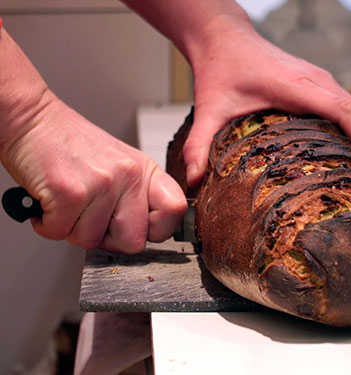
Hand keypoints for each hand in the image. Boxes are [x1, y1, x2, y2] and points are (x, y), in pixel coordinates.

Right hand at [1, 94, 185, 252]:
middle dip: (107, 239)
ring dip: (72, 229)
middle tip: (91, 219)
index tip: (139, 229)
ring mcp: (102, 184)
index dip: (157, 230)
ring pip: (92, 241)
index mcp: (145, 170)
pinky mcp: (70, 193)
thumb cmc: (71, 146)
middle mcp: (129, 176)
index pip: (174, 211)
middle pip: (134, 241)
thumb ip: (135, 195)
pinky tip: (49, 203)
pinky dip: (48, 225)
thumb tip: (143, 233)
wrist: (32, 121)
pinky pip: (60, 233)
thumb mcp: (119, 164)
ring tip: (66, 203)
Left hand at [182, 17, 350, 186]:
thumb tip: (192, 181)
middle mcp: (317, 82)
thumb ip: (200, 145)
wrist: (224, 38)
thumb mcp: (209, 108)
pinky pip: (350, 106)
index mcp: (299, 87)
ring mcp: (321, 82)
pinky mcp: (318, 84)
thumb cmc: (220, 69)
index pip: (347, 112)